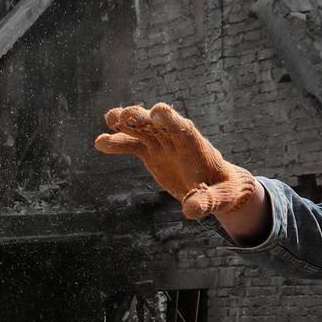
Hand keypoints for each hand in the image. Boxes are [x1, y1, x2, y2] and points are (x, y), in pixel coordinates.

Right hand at [93, 102, 256, 219]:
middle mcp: (175, 139)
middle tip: (125, 116)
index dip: (170, 120)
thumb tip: (190, 210)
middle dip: (142, 117)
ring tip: (109, 119)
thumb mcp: (218, 199)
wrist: (214, 188)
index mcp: (194, 145)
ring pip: (141, 128)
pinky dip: (117, 143)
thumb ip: (205, 202)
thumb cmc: (222, 191)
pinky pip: (132, 145)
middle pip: (157, 123)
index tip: (157, 112)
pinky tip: (99, 143)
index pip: (182, 128)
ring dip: (125, 122)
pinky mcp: (151, 152)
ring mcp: (162, 143)